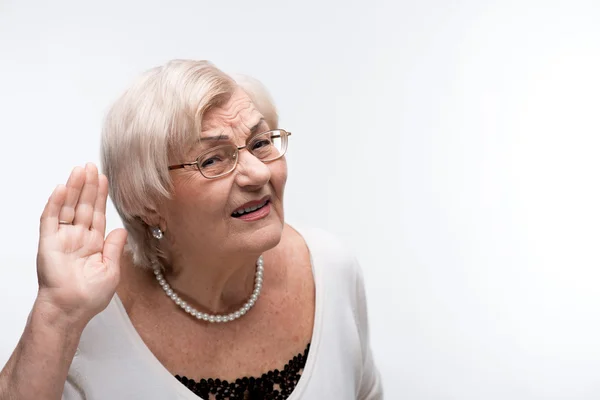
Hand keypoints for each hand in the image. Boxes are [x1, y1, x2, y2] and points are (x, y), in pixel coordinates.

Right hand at [36, 163, 127, 325]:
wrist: (70, 309)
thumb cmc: (89, 297)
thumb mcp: (111, 270)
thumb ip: (115, 248)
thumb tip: (121, 229)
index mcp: (93, 244)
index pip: (97, 214)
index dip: (100, 196)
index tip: (104, 178)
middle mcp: (77, 238)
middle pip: (83, 205)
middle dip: (88, 186)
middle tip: (91, 166)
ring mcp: (62, 238)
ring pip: (68, 207)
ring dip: (74, 188)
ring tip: (79, 170)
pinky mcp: (48, 242)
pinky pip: (50, 218)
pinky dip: (55, 203)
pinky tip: (62, 188)